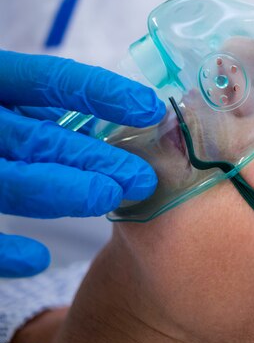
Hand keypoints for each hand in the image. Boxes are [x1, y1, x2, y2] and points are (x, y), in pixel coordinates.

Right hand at [0, 50, 165, 276]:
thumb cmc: (1, 125)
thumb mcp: (16, 102)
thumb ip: (55, 111)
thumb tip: (119, 126)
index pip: (51, 82)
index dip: (103, 94)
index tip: (150, 110)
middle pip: (38, 140)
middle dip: (95, 159)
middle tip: (143, 179)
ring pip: (12, 182)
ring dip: (65, 194)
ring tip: (110, 200)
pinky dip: (5, 250)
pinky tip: (37, 260)